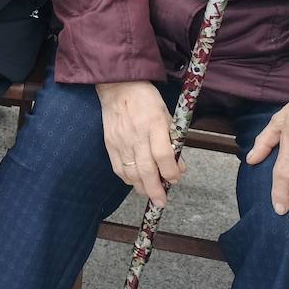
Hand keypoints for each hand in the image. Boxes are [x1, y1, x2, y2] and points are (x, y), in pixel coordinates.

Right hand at [96, 81, 181, 206]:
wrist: (118, 87)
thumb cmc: (146, 100)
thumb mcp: (166, 115)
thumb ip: (173, 141)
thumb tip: (178, 168)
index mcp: (154, 123)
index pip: (163, 155)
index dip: (170, 172)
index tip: (175, 179)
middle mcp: (136, 134)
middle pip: (146, 169)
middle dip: (155, 190)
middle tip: (161, 202)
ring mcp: (121, 140)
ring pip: (131, 173)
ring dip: (142, 188)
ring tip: (150, 194)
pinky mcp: (110, 143)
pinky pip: (118, 168)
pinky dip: (128, 179)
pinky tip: (135, 182)